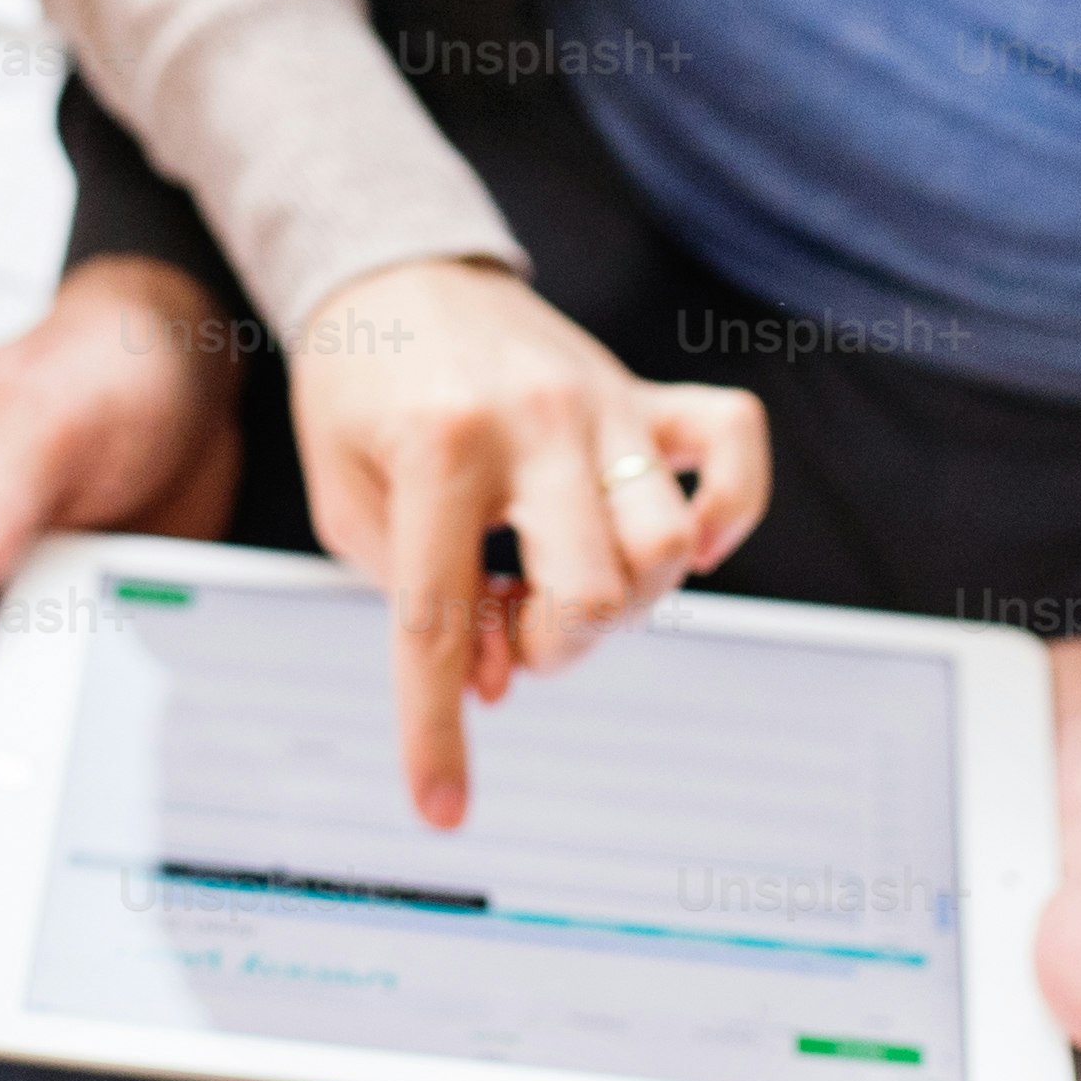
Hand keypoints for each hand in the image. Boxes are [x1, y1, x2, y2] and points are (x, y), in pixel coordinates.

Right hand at [0, 256, 247, 783]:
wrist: (193, 358)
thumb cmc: (104, 361)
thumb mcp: (45, 418)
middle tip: (43, 792)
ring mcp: (5, 596)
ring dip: (34, 734)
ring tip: (85, 778)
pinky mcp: (62, 618)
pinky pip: (56, 686)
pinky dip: (79, 713)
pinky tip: (120, 736)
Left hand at [282, 257, 768, 827]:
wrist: (394, 271)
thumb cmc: (358, 394)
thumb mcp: (347, 499)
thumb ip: (415, 594)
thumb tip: (495, 676)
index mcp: (437, 450)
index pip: (440, 620)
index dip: (437, 729)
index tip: (440, 809)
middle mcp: (533, 424)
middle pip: (592, 591)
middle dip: (551, 647)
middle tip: (508, 625)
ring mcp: (600, 401)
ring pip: (666, 544)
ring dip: (623, 599)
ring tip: (562, 580)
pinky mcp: (642, 390)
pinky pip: (734, 444)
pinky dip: (730, 507)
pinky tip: (689, 542)